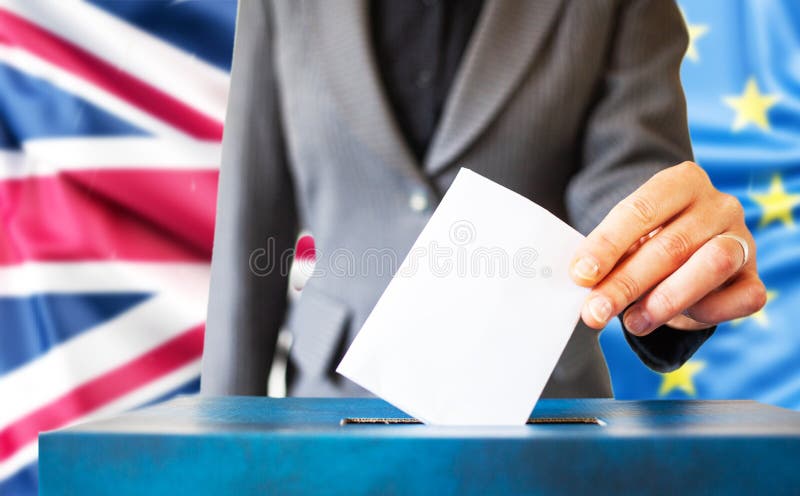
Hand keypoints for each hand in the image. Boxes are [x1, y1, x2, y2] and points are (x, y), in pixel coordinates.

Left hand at [569, 162, 766, 335]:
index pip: (641, 210)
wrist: (687, 256)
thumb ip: (608, 255)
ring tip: (632, 322)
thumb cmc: (646, 243)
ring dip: (665, 300)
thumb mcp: (625, 240)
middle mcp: (719, 205)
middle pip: (671, 245)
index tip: (580, 275)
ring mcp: (743, 239)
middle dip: (626, 283)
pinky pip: (743, 297)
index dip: (608, 245)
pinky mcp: (755, 277)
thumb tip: (583, 280)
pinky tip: (676, 320)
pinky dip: (708, 312)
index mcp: (682, 182)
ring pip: (711, 265)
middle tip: (595, 312)